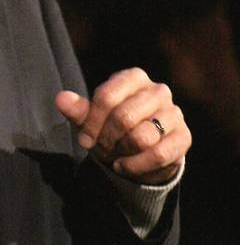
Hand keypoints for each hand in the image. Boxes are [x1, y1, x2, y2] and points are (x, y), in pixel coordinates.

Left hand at [55, 67, 191, 183]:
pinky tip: (125, 166)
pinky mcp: (183, 137)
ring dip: (121, 152)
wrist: (139, 152)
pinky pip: (158, 154)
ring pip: (141, 137)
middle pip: (123, 117)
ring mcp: (174, 113)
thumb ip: (77, 109)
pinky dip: (135, 165)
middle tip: (101, 148)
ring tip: (116, 154)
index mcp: (133, 77)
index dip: (91, 123)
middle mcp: (158, 90)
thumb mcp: (91, 119)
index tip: (85, 139)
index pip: (107, 96)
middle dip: (106, 139)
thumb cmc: (111, 129)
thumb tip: (61, 98)